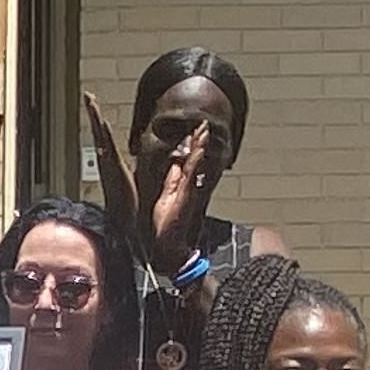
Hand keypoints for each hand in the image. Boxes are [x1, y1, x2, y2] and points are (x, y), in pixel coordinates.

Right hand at [83, 90, 138, 247]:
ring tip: (91, 100)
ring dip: (95, 118)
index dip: (99, 122)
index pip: (104, 139)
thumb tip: (127, 170)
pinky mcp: (114, 171)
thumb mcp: (130, 186)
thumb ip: (127, 176)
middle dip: (92, 113)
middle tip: (88, 96)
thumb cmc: (129, 211)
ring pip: (100, 136)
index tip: (96, 107)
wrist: (127, 227)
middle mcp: (107, 164)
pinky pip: (107, 148)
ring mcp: (108, 166)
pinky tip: (101, 121)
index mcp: (112, 165)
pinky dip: (102, 134)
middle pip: (98, 133)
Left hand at [149, 122, 224, 269]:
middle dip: (199, 141)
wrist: (169, 244)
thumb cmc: (165, 225)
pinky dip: (196, 161)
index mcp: (181, 185)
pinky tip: (199, 150)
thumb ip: (171, 180)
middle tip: (203, 125)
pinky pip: (192, 174)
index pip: (188, 160)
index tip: (195, 131)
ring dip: (200, 146)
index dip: (192, 145)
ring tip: (204, 130)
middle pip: (195, 158)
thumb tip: (173, 164)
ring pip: (196, 163)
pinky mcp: (186, 195)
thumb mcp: (165, 196)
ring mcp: (189, 189)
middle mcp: (188, 185)